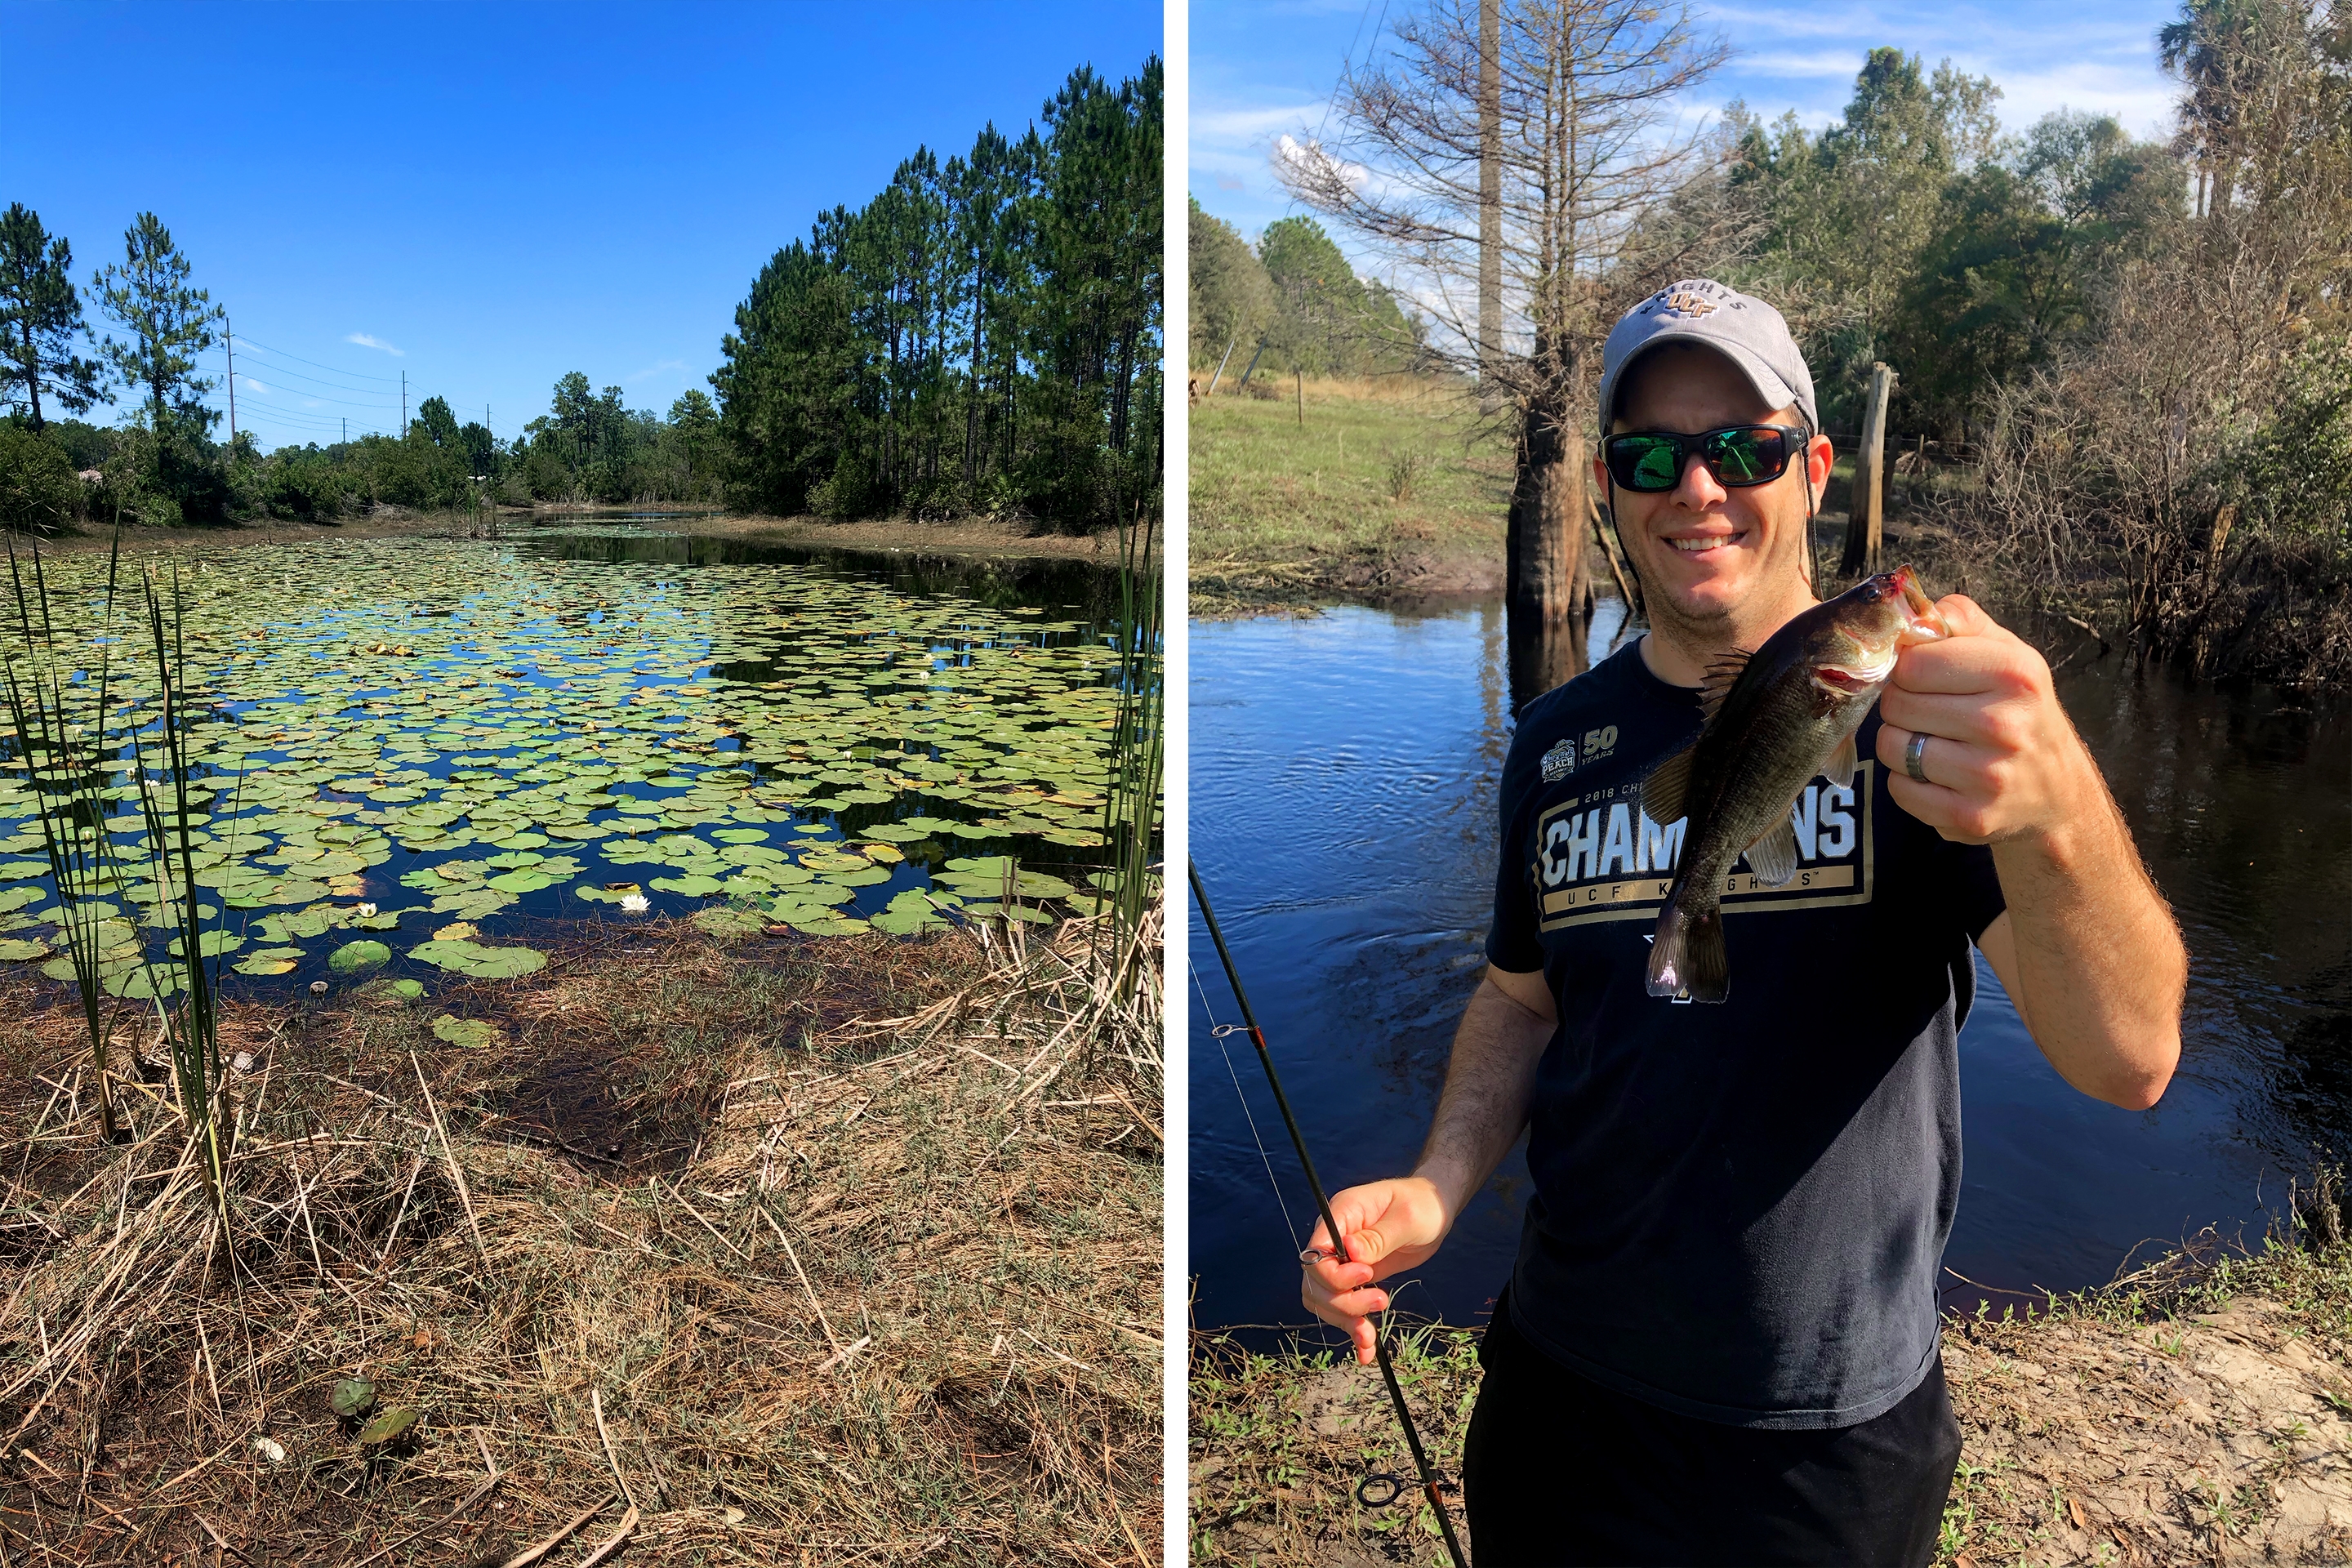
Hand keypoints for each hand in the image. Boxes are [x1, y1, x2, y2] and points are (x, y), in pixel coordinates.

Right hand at [1300, 1177, 1450, 1364]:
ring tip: (1370, 1335)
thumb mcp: (1406, 1218)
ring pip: (1323, 1300)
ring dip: (1344, 1321)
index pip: (1316, 1253)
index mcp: (1341, 1216)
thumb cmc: (1422, 1204)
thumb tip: (1350, 1252)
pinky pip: (1342, 1308)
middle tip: (1381, 1301)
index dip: (1334, 1274)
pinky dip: (1352, 1330)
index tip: (1368, 1275)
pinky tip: (1365, 1350)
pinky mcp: (1356, 1280)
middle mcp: (1334, 1240)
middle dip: (1343, 1302)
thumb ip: (1378, 1237)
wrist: (1434, 1210)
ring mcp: (1343, 1261)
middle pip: (1316, 1282)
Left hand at [1875, 595, 2097, 846]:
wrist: (2056, 791)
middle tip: (1932, 713)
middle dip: (1902, 706)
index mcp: (2014, 673)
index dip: (1907, 668)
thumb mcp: (2005, 653)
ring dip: (1900, 744)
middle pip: (1896, 704)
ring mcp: (1988, 776)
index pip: (1912, 662)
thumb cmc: (2018, 709)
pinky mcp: (1970, 817)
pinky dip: (1907, 782)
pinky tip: (1938, 776)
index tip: (1923, 676)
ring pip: (1891, 747)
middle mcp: (2005, 724)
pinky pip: (1899, 789)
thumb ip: (1958, 620)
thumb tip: (1912, 610)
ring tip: (1935, 742)